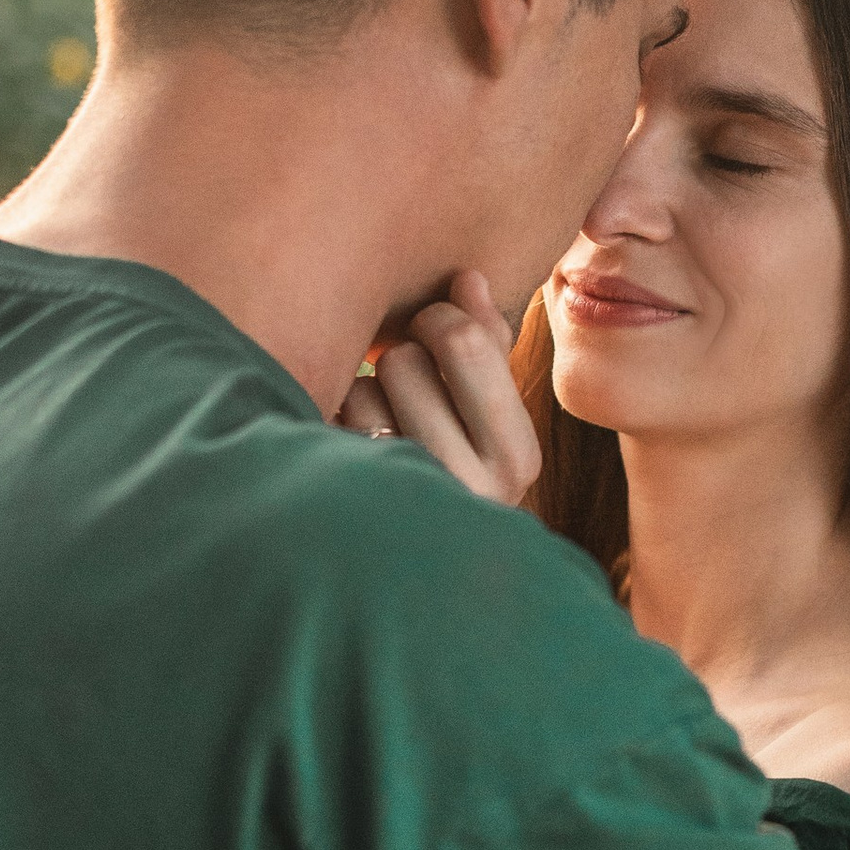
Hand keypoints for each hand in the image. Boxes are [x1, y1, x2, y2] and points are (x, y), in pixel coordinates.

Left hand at [338, 270, 540, 506]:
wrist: (420, 573)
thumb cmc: (459, 461)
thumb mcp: (489, 411)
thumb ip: (486, 341)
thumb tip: (469, 276)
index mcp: (518, 457)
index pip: (466, 340)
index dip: (437, 318)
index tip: (432, 331)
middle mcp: (474, 488)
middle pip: (408, 362)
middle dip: (399, 361)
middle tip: (405, 388)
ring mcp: (414, 504)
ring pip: (364, 392)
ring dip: (365, 396)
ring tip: (381, 428)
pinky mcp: (360, 509)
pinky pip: (331, 427)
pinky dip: (336, 423)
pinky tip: (353, 450)